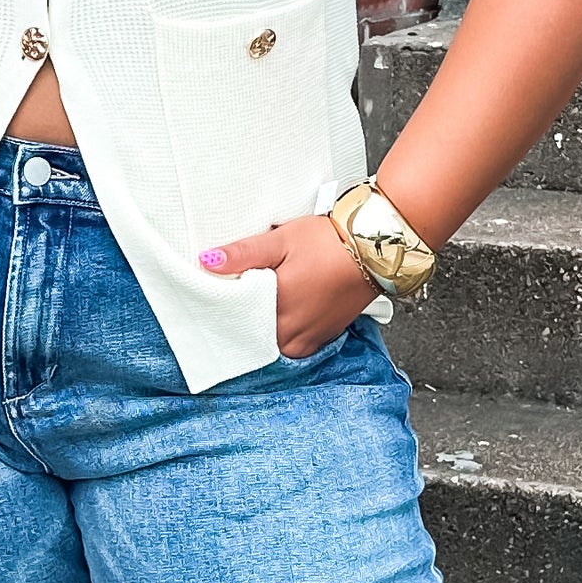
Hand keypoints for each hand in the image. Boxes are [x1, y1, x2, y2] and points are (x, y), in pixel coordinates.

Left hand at [198, 211, 382, 357]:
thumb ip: (243, 254)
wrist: (373, 249)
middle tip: (241, 290)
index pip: (234, 322)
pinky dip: (283, 327)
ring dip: (263, 324)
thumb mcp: (280, 240)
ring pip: (271, 341)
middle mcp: (292, 335)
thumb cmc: (329, 243)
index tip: (218, 292)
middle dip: (242, 316)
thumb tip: (208, 261)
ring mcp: (308, 340)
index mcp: (277, 312)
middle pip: (252, 335)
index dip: (224, 307)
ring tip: (264, 296)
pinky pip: (292, 341)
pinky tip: (284, 306)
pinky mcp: (322, 338)